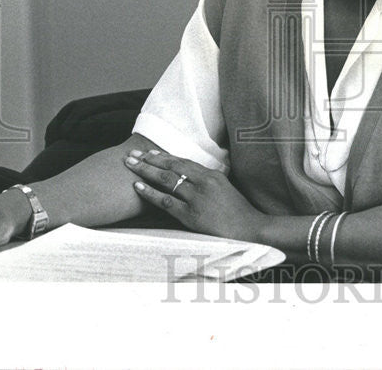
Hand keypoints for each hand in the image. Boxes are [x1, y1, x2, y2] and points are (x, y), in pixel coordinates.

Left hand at [123, 149, 265, 241]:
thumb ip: (209, 182)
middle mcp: (204, 182)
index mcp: (213, 175)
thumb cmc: (239, 213)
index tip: (149, 152)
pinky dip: (150, 193)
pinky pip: (165, 201)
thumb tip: (191, 178)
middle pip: (172, 167)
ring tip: (130, 165)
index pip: (183, 161)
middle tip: (132, 154)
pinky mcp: (191, 215)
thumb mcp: (226, 189)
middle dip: (150, 160)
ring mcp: (197, 198)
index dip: (164, 156)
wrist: (251, 230)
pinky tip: (137, 187)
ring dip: (146, 171)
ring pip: (166, 180)